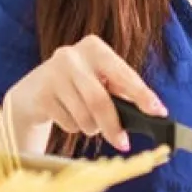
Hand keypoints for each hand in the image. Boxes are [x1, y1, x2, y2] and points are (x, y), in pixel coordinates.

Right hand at [6, 34, 167, 151]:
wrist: (32, 92)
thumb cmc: (76, 86)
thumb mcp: (98, 80)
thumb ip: (120, 92)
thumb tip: (149, 114)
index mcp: (95, 47)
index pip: (123, 74)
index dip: (142, 95)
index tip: (159, 111)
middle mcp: (72, 55)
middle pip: (100, 99)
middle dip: (114, 126)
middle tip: (123, 144)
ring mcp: (53, 73)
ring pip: (84, 116)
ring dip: (91, 127)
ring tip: (87, 120)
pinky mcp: (40, 94)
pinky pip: (67, 123)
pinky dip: (73, 127)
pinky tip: (66, 115)